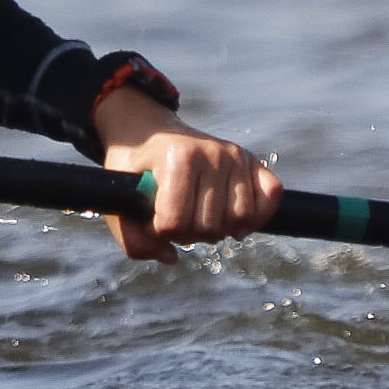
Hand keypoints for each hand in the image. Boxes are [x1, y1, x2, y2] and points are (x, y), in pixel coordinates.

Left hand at [91, 83, 278, 259]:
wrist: (147, 132)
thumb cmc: (134, 168)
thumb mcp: (118, 197)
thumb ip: (133, 238)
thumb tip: (172, 257)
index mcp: (177, 157)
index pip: (175, 222)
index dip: (158, 231)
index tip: (150, 218)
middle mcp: (212, 152)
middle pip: (209, 226)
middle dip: (187, 233)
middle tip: (174, 217)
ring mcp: (235, 155)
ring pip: (241, 219)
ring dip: (218, 229)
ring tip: (198, 217)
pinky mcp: (252, 160)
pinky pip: (270, 196)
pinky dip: (256, 216)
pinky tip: (232, 220)